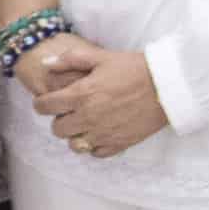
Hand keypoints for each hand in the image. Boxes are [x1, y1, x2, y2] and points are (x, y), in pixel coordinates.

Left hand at [30, 42, 168, 158]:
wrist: (166, 85)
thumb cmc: (133, 68)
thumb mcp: (100, 56)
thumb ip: (69, 59)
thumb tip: (45, 64)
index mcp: (81, 95)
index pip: (45, 107)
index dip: (41, 103)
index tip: (46, 101)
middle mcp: (89, 117)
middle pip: (57, 129)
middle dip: (59, 119)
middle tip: (68, 111)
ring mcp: (104, 133)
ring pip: (74, 145)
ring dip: (75, 135)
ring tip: (83, 123)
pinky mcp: (119, 143)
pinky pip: (96, 153)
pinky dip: (94, 145)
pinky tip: (99, 132)